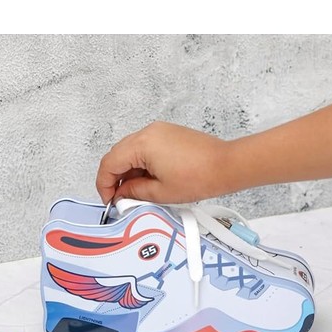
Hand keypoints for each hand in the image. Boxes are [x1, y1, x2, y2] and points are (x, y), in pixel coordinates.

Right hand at [96, 121, 231, 203]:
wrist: (226, 166)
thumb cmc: (201, 176)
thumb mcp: (160, 193)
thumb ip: (133, 193)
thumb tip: (121, 194)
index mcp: (142, 144)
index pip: (109, 163)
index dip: (104, 184)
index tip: (109, 200)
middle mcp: (148, 132)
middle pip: (117, 155)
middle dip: (115, 178)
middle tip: (119, 198)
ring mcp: (159, 131)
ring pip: (130, 151)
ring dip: (128, 172)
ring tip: (137, 193)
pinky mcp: (168, 135)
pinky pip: (145, 148)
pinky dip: (141, 164)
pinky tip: (148, 181)